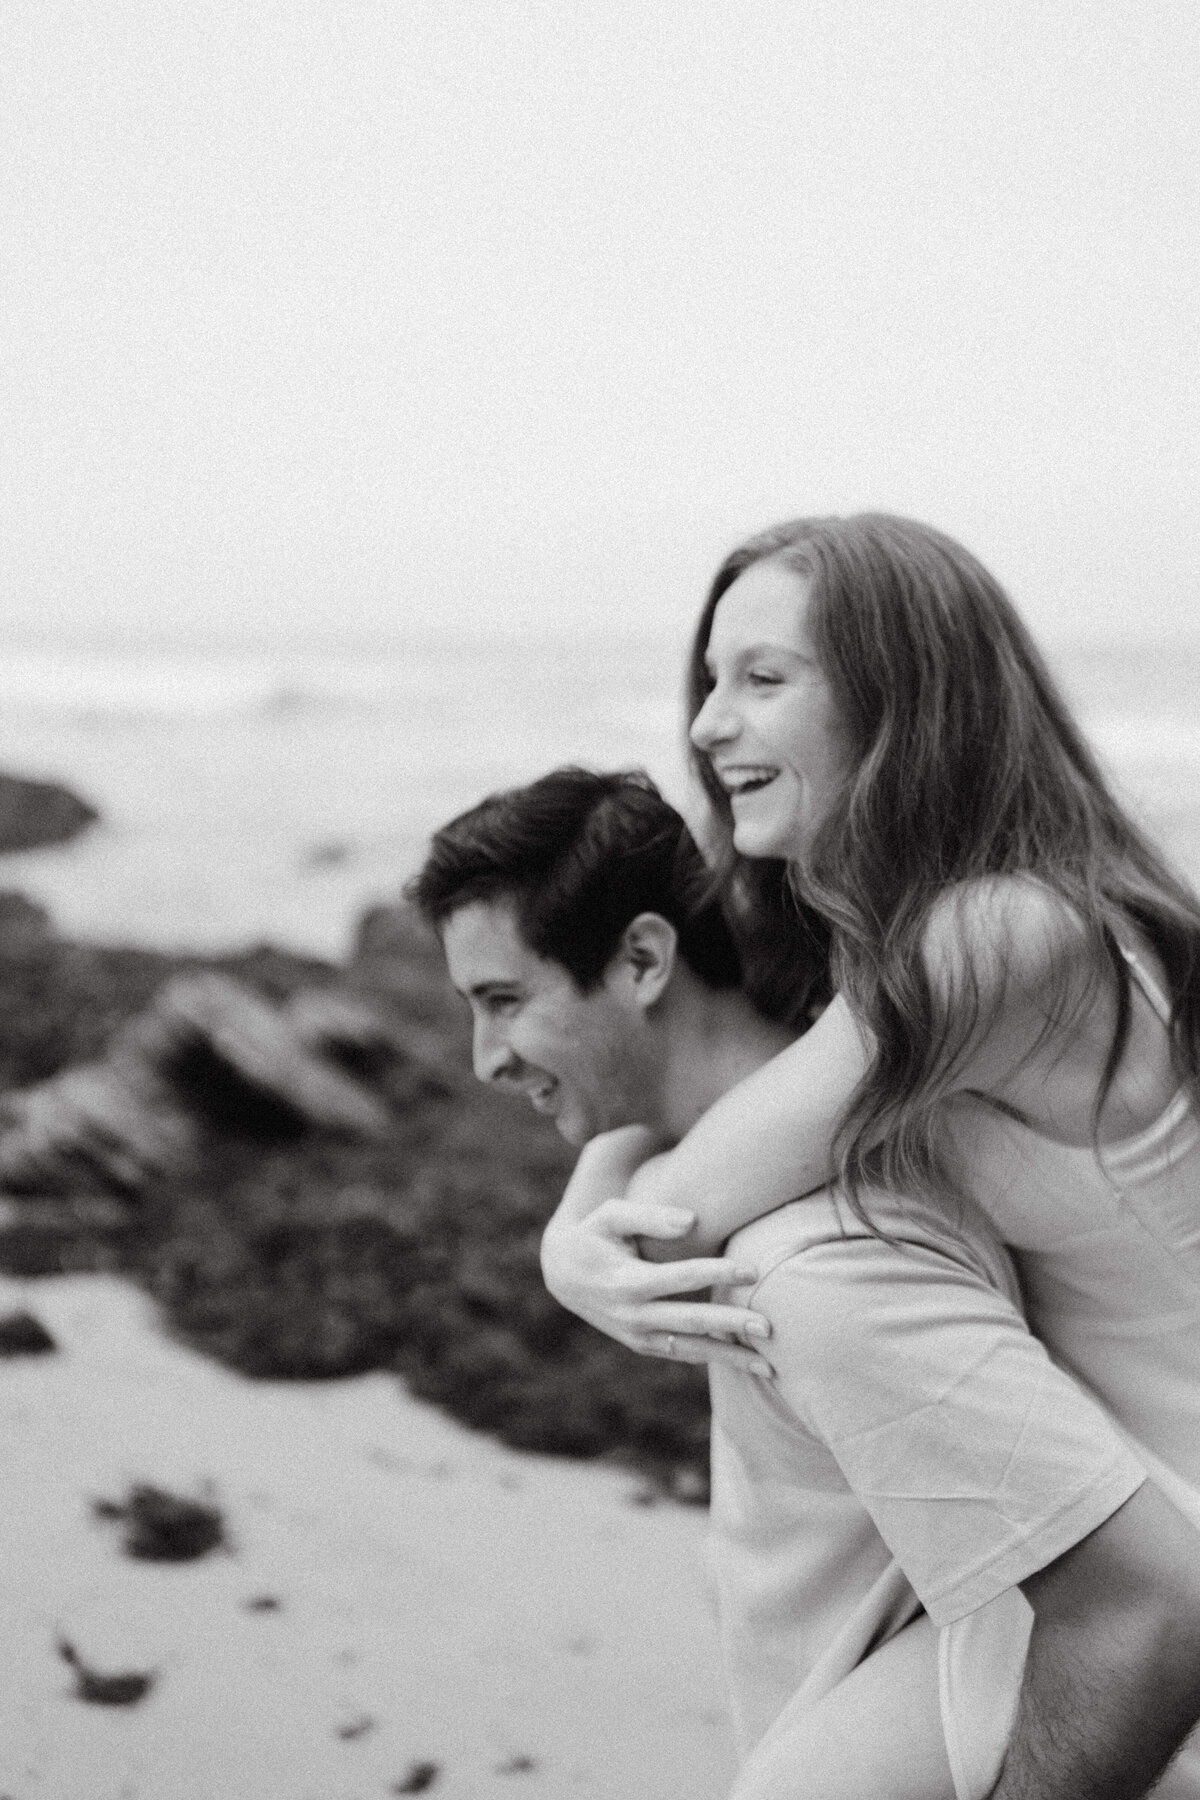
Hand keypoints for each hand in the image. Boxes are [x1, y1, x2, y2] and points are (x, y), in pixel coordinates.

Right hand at [540, 1197, 773, 1375]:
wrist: (562, 1274)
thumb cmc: (594, 1234)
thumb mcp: (610, 1216)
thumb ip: (649, 1215)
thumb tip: (692, 1220)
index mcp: (626, 1281)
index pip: (681, 1278)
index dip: (718, 1273)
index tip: (753, 1270)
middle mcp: (632, 1315)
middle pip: (690, 1321)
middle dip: (731, 1325)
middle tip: (769, 1327)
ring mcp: (636, 1335)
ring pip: (690, 1349)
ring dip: (729, 1357)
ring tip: (768, 1366)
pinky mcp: (642, 1345)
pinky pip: (682, 1354)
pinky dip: (712, 1358)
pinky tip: (744, 1362)